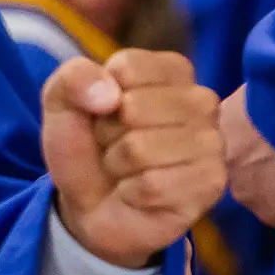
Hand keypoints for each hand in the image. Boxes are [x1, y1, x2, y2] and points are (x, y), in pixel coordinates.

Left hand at [43, 50, 228, 269]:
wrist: (92, 208)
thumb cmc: (87, 148)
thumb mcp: (62, 103)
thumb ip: (74, 78)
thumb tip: (109, 94)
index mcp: (172, 70)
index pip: (128, 67)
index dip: (98, 95)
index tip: (104, 113)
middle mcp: (201, 101)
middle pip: (133, 107)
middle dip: (108, 134)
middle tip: (114, 147)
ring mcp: (211, 142)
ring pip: (140, 148)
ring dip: (117, 165)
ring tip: (125, 170)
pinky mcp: (210, 183)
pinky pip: (152, 185)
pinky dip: (131, 193)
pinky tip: (138, 193)